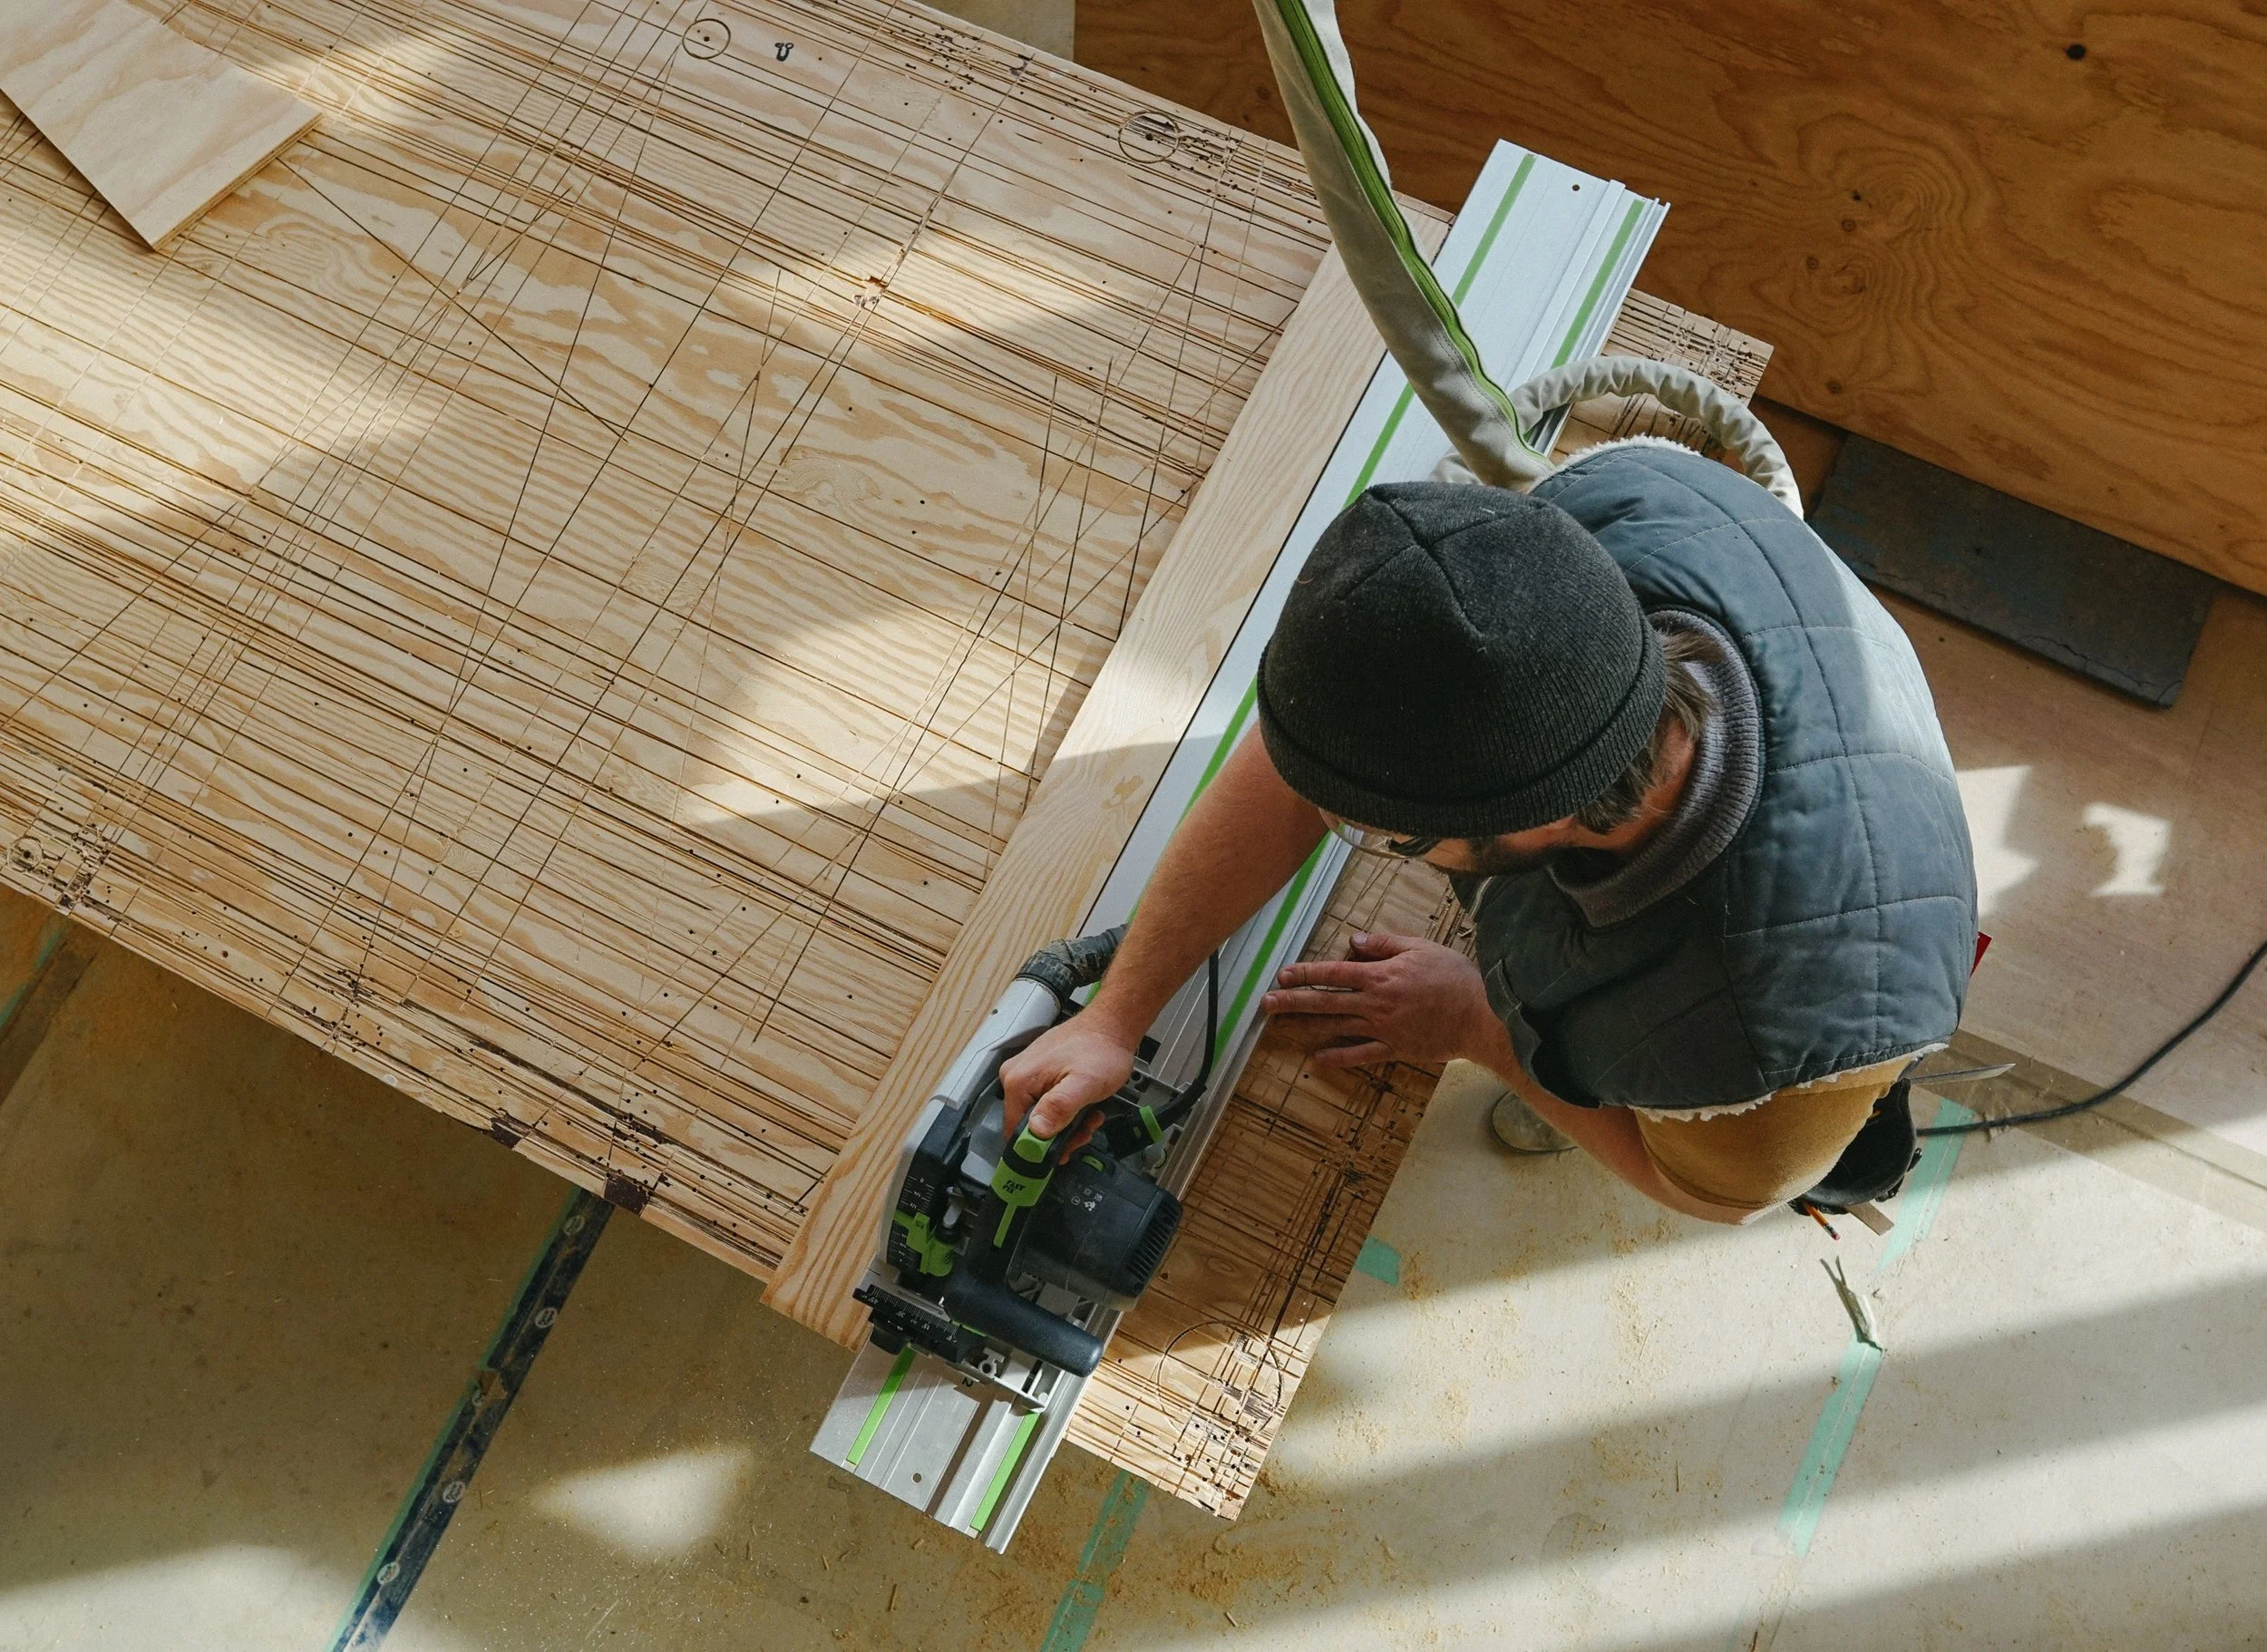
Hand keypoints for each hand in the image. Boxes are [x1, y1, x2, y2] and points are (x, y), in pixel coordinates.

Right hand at [998, 1014, 1135, 1143]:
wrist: (1110, 1026)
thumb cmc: (1101, 1049)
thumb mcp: (1085, 1084)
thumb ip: (1060, 1107)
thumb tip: (1037, 1130)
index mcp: (1019, 1081)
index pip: (1015, 1132)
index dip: (1039, 1148)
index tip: (1064, 1150)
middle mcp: (1016, 1077)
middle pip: (1028, 1127)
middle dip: (1058, 1136)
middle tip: (1083, 1131)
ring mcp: (1027, 1074)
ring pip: (1040, 1118)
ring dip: (1066, 1125)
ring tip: (1088, 1116)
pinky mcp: (1038, 1074)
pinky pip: (1045, 1105)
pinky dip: (1065, 1112)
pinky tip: (1083, 1107)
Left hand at [1259, 931, 1494, 1069]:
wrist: (1481, 1015)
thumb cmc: (1455, 977)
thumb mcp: (1420, 948)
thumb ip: (1385, 944)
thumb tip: (1354, 940)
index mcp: (1380, 975)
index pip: (1333, 973)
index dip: (1305, 973)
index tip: (1282, 975)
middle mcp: (1375, 1003)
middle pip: (1325, 1001)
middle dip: (1292, 1002)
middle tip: (1265, 1004)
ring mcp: (1383, 1028)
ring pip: (1336, 1027)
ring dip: (1306, 1027)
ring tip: (1281, 1028)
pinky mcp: (1395, 1049)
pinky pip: (1361, 1055)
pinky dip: (1339, 1057)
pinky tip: (1318, 1058)